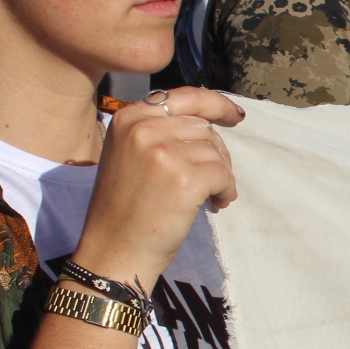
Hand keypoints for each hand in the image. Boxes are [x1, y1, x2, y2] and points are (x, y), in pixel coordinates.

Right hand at [69, 88, 244, 289]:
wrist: (114, 251)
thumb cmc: (123, 209)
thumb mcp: (128, 154)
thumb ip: (157, 131)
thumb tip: (206, 119)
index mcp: (128, 118)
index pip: (184, 97)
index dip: (215, 103)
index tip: (235, 114)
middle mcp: (143, 129)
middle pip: (203, 127)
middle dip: (215, 152)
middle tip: (210, 179)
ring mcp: (164, 152)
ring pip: (216, 151)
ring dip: (220, 174)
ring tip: (208, 196)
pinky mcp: (185, 179)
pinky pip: (224, 174)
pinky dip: (226, 190)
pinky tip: (215, 204)